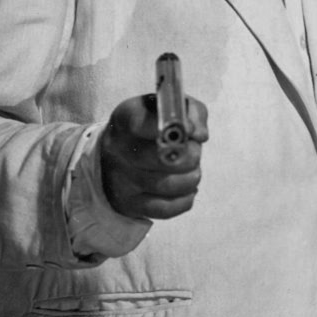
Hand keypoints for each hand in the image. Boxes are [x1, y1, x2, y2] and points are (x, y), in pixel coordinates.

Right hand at [99, 93, 208, 221]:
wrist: (120, 153)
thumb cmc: (152, 126)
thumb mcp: (170, 108)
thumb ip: (191, 112)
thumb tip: (199, 135)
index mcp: (126, 118)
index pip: (142, 123)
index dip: (173, 128)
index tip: (190, 130)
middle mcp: (117, 149)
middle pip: (160, 158)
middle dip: (190, 156)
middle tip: (195, 152)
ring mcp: (120, 179)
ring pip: (167, 186)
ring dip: (191, 178)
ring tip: (191, 170)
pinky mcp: (128, 204)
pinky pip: (165, 209)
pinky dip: (185, 199)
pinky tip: (186, 189)